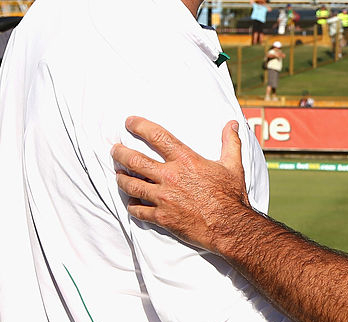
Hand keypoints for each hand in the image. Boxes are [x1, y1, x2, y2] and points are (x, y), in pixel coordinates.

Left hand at [111, 116, 248, 253]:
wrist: (229, 226)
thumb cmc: (231, 196)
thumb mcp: (233, 165)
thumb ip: (230, 142)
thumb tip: (233, 123)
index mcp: (186, 160)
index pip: (157, 137)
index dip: (140, 126)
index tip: (129, 122)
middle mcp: (170, 177)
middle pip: (135, 160)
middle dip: (120, 153)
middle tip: (114, 149)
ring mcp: (164, 198)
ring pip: (131, 185)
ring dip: (121, 178)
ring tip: (118, 174)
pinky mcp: (162, 217)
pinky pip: (138, 210)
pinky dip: (132, 205)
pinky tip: (131, 202)